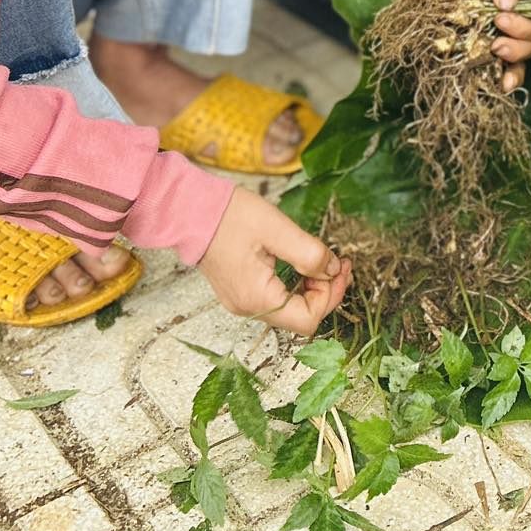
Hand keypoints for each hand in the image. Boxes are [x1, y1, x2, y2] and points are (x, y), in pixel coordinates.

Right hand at [198, 186, 351, 333]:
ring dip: (312, 289)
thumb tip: (332, 270)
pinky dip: (295, 286)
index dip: (331, 296)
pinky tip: (303, 267)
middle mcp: (248, 308)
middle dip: (326, 292)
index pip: (307, 320)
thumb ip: (309, 254)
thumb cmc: (229, 217)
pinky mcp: (240, 292)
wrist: (191, 211)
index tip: (340, 269)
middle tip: (339, 264)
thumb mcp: (277, 229)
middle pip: (299, 318)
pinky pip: (276, 299)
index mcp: (257, 298)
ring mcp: (242, 302)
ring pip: (289, 309)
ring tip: (325, 262)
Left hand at [449, 0, 530, 89]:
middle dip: (517, 44)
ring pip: (519, 57)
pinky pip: (499, 67)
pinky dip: (503, 78)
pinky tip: (501, 87)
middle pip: (530, 41)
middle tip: (497, 38)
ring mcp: (500, 33)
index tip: (502, 17)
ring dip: (513, 64)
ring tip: (496, 55)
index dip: (524, 25)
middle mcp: (518, 18)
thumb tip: (507, 2)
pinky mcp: (482, 44)